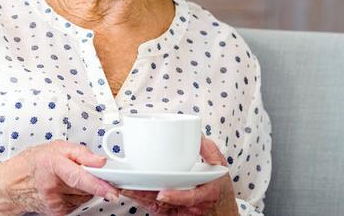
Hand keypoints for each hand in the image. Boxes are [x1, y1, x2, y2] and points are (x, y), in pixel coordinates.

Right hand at [8, 140, 119, 215]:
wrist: (14, 184)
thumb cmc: (34, 162)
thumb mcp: (57, 147)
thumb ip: (82, 153)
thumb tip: (101, 161)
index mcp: (52, 164)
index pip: (79, 177)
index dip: (97, 184)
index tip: (112, 190)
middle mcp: (52, 185)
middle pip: (85, 187)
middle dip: (94, 181)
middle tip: (89, 174)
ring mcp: (54, 201)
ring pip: (85, 197)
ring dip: (85, 188)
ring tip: (70, 178)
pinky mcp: (56, 212)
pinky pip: (78, 204)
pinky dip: (77, 196)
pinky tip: (66, 189)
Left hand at [121, 137, 238, 215]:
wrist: (220, 207)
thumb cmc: (217, 184)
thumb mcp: (219, 164)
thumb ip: (209, 149)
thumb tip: (197, 135)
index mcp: (205, 194)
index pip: (190, 198)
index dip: (176, 197)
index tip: (162, 194)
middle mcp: (192, 207)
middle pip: (166, 205)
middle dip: (147, 197)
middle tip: (129, 188)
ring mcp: (180, 212)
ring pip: (157, 208)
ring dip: (140, 199)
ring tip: (123, 188)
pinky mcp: (171, 213)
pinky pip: (155, 209)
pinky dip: (142, 201)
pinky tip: (130, 193)